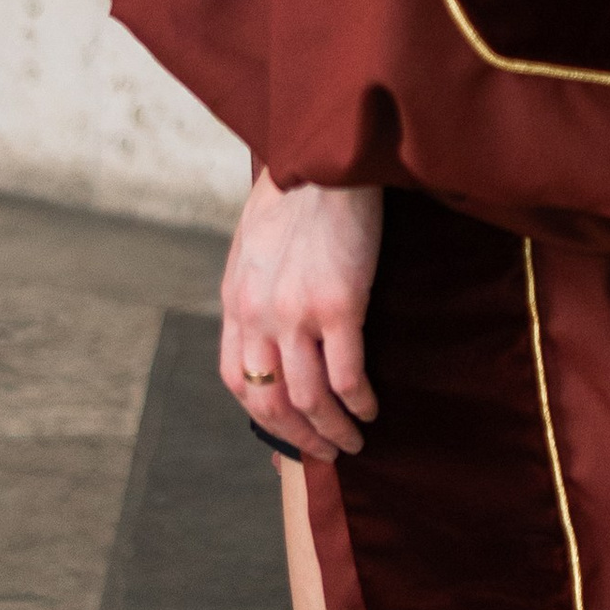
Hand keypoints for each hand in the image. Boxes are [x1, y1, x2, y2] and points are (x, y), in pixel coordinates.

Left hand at [222, 171, 382, 459]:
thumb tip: (273, 331)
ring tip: (354, 441)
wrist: (325, 156)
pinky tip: (372, 408)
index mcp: (237, 300)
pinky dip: (359, 402)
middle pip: (269, 401)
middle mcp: (258, 314)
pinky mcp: (339, 305)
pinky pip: (347, 376)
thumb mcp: (255, 244)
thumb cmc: (297, 192)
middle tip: (324, 453)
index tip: (287, 432)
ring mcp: (296, 313)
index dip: (263, 415)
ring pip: (308, 399)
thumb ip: (257, 289)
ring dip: (332, 430)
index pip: (237, 378)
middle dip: (298, 437)